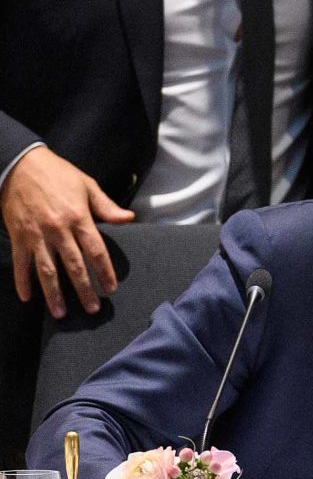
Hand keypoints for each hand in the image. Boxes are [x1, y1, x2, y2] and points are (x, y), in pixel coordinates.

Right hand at [1, 147, 132, 317]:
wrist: (20, 166)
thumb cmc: (58, 174)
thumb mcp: (87, 186)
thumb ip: (107, 207)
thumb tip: (128, 219)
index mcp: (78, 217)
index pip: (95, 251)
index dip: (104, 271)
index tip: (111, 288)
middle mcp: (58, 230)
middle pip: (74, 266)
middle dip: (84, 289)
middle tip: (93, 308)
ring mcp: (36, 235)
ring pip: (47, 271)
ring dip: (54, 294)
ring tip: (61, 313)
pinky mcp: (19, 237)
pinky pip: (21, 264)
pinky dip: (23, 282)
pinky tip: (28, 297)